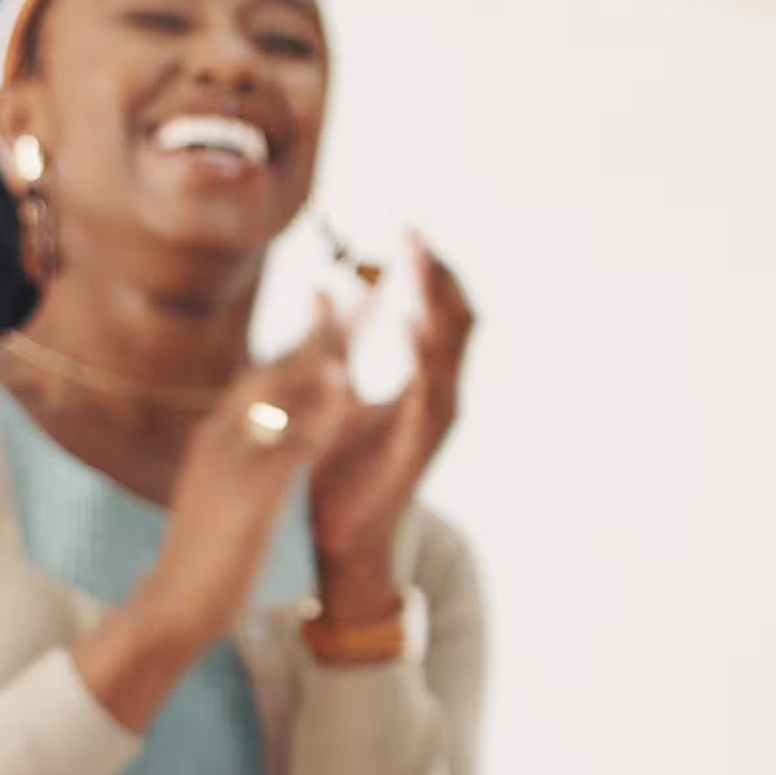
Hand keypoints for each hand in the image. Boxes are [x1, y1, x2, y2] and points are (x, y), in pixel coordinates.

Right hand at [75, 310, 363, 728]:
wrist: (174, 603)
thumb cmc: (208, 554)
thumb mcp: (227, 490)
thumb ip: (250, 457)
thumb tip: (276, 433)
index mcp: (221, 435)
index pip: (268, 372)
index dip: (308, 336)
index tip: (341, 301)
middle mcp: (223, 435)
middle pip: (278, 367)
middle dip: (324, 327)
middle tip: (368, 290)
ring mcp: (232, 459)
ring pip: (280, 391)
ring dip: (322, 348)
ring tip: (361, 312)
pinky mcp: (247, 491)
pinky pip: (286, 442)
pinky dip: (316, 408)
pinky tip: (346, 387)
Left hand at [308, 233, 477, 613]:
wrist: (342, 543)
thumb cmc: (338, 474)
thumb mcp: (331, 395)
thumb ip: (333, 347)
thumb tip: (318, 291)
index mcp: (422, 385)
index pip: (439, 315)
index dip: (429, 273)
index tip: (409, 231)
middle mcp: (438, 398)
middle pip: (457, 322)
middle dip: (439, 276)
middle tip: (415, 234)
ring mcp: (433, 422)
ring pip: (450, 349)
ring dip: (436, 302)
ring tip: (422, 261)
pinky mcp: (419, 445)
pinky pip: (430, 391)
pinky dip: (423, 353)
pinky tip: (410, 322)